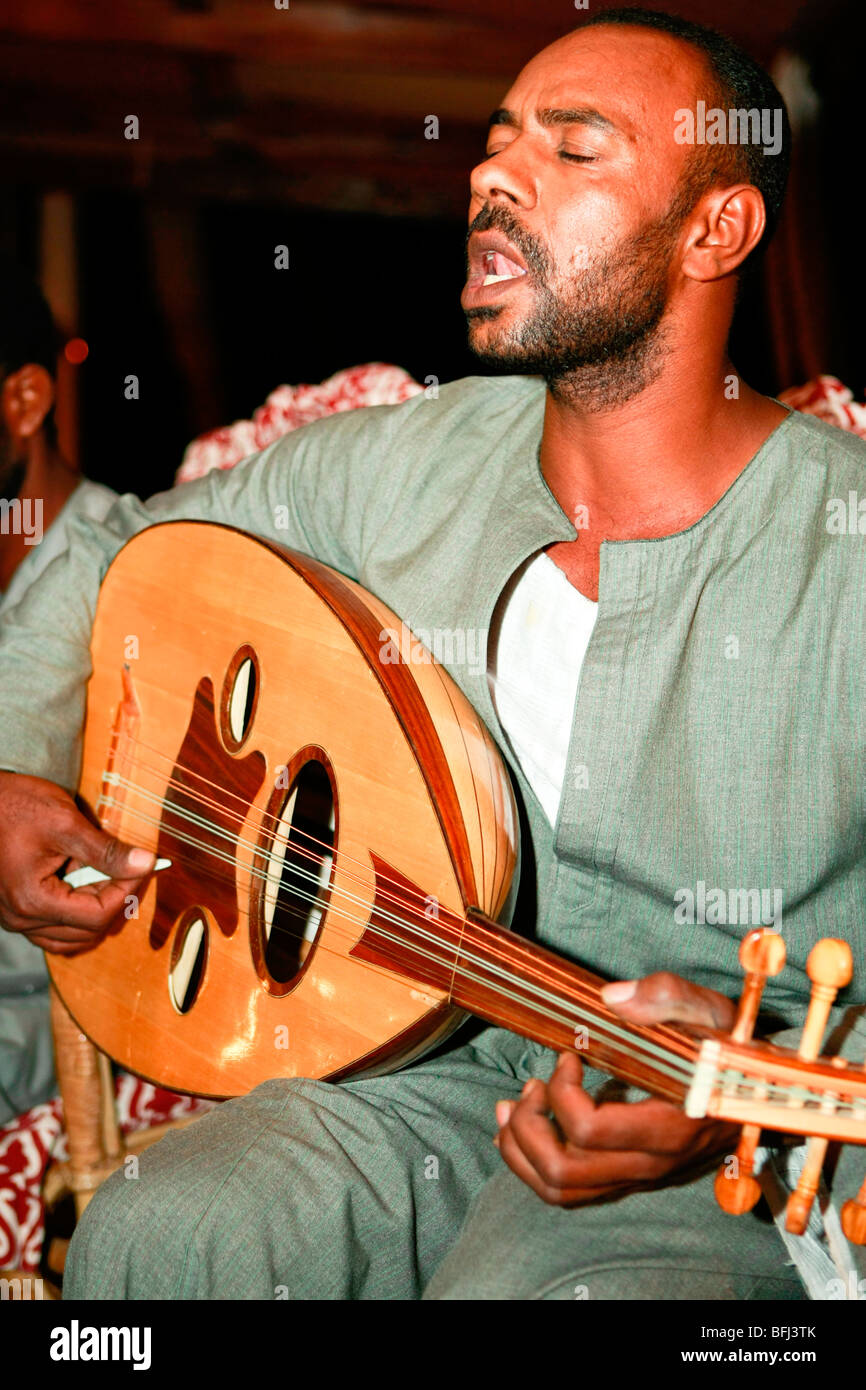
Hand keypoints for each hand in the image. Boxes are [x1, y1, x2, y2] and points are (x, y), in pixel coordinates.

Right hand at [0, 771, 155, 954]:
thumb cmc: (13, 806)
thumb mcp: (65, 823)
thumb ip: (106, 850)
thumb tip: (145, 863)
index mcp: (32, 901)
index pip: (97, 915)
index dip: (127, 891)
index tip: (145, 865)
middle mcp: (21, 918)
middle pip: (88, 930)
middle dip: (114, 899)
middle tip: (129, 866)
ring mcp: (17, 917)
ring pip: (72, 936)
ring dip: (96, 909)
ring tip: (103, 872)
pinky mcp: (17, 910)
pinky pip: (55, 928)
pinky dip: (77, 911)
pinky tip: (84, 880)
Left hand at [495, 971, 738, 1205]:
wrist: (761, 1096)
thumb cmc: (731, 1051)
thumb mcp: (711, 1012)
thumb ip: (667, 997)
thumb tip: (612, 998)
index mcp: (668, 1126)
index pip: (590, 1131)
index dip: (562, 1092)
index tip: (568, 1056)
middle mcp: (650, 1164)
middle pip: (562, 1171)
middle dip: (528, 1126)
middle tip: (532, 1084)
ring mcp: (637, 1177)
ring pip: (559, 1191)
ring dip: (520, 1152)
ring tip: (511, 1108)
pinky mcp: (628, 1178)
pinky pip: (570, 1192)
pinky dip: (532, 1166)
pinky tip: (519, 1131)